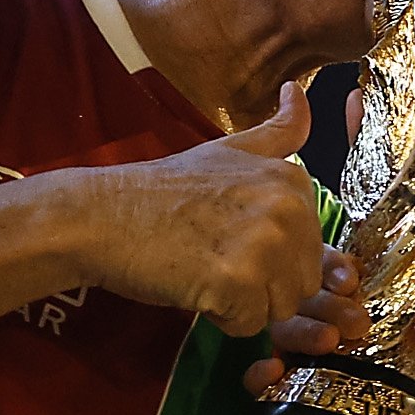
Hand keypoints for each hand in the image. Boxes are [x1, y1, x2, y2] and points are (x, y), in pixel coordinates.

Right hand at [68, 81, 327, 335]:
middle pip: (303, 283)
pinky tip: (193, 285)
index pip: (313, 250)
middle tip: (215, 255)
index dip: (271, 255)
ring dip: (244, 303)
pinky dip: (222, 318)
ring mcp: (265, 244)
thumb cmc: (163, 192)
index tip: (230, 234)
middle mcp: (288, 208)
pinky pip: (250, 325)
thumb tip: (296, 90)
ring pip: (281, 308)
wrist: (100, 216)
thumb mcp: (227, 150)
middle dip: (263, 284)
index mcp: (293, 180)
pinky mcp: (237, 281)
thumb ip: (276, 132)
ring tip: (206, 269)